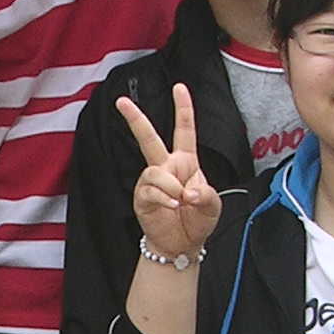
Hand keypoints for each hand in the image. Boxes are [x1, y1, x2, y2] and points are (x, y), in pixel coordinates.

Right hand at [114, 91, 224, 262]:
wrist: (182, 246)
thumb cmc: (197, 222)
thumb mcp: (212, 206)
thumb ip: (206, 195)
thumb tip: (188, 191)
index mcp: (186, 162)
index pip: (184, 130)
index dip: (183, 108)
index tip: (179, 87)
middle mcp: (166, 167)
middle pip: (148, 138)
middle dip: (135, 119)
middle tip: (121, 101)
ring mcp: (151, 182)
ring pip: (154, 171)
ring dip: (170, 186)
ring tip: (180, 201)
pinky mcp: (142, 198)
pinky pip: (149, 190)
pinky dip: (164, 197)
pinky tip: (172, 206)